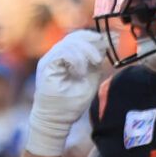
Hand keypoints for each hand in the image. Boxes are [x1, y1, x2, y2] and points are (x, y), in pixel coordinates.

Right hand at [25, 29, 107, 156]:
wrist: (57, 119)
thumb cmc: (72, 102)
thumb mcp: (90, 79)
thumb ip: (95, 64)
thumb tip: (106, 45)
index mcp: (67, 56)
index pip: (79, 38)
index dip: (94, 37)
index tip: (109, 41)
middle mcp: (56, 55)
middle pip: (74, 37)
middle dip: (91, 44)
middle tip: (100, 59)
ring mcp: (50, 59)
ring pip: (69, 43)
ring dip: (85, 53)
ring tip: (93, 64)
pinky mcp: (46, 66)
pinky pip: (62, 53)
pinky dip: (76, 60)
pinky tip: (80, 73)